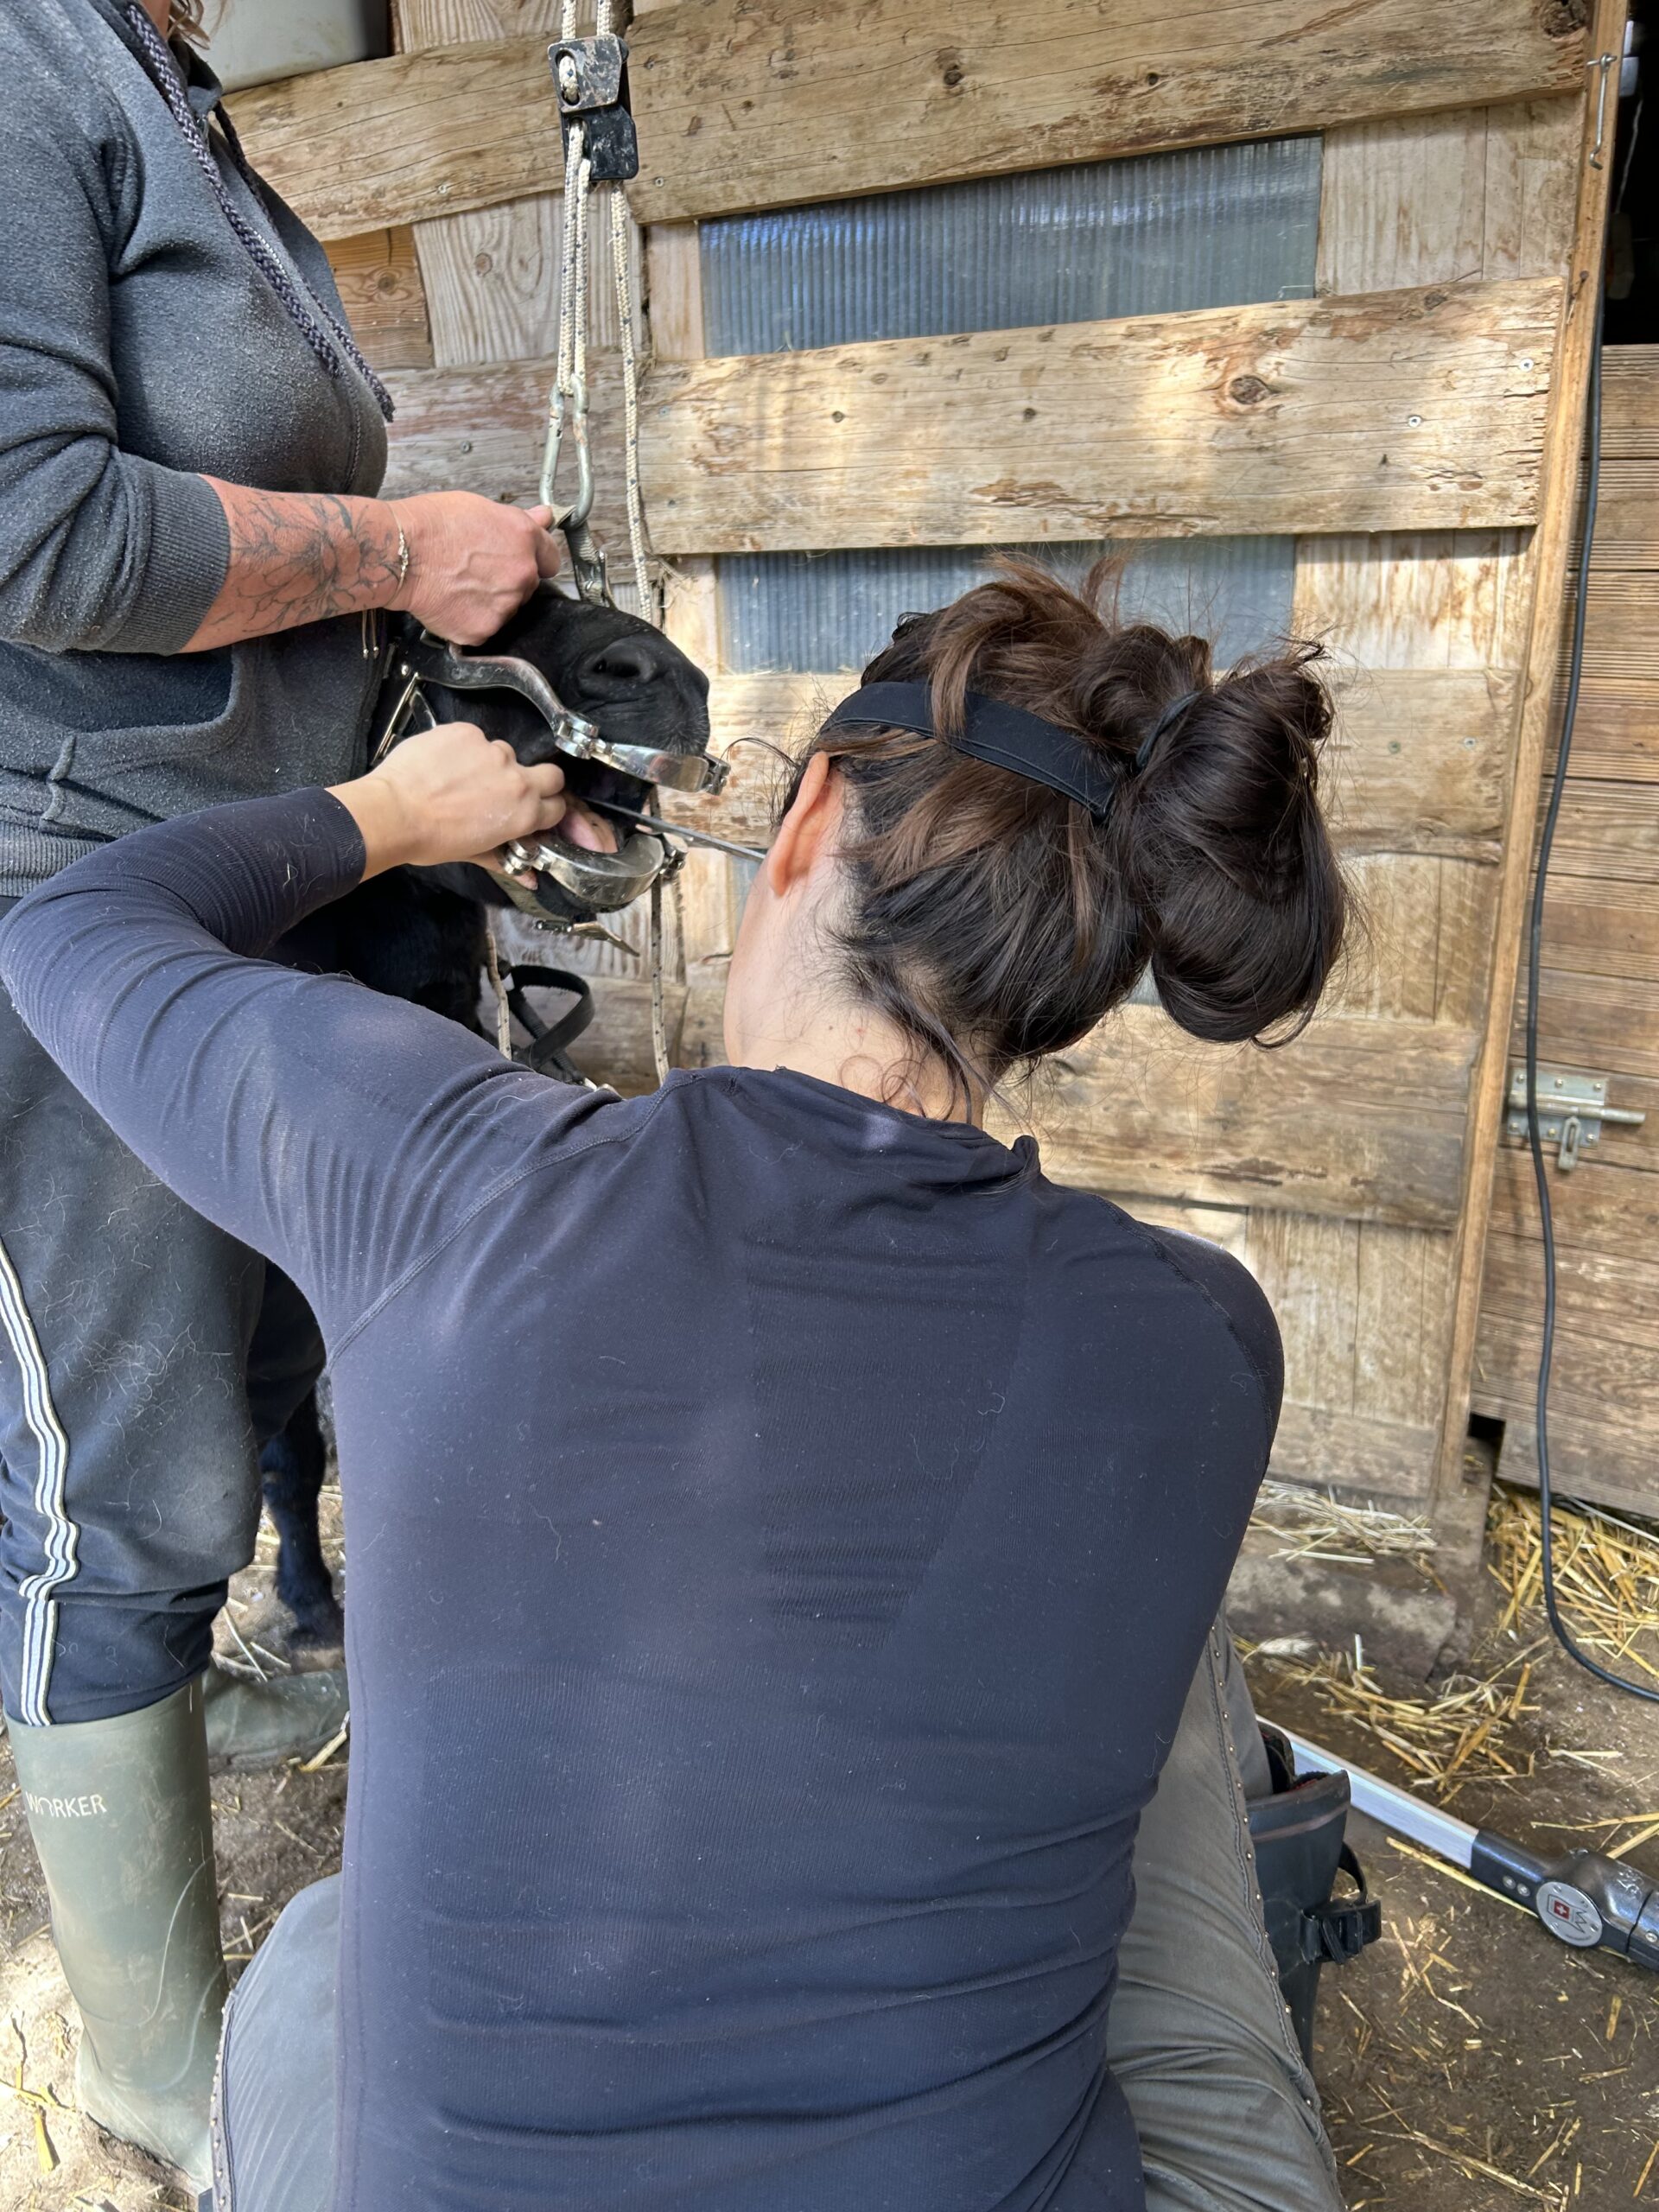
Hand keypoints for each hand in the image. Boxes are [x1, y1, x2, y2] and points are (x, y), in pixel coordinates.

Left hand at [329, 723, 566, 877]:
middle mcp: (517, 779)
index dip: (546, 808)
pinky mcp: (468, 732)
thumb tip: (529, 879)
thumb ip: (506, 860)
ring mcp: (492, 751)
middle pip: (552, 774)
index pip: (558, 805)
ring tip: (461, 778)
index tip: (532, 809)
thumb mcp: (473, 853)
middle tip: (510, 789)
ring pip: (506, 753)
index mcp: (524, 814)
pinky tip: (444, 764)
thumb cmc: (431, 839)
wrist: (392, 812)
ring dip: (493, 764)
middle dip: (540, 781)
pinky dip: (464, 749)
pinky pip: (476, 739)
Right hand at [388, 494, 562, 645]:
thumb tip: (543, 517)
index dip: (534, 559)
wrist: (401, 553)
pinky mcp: (484, 630)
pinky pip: (485, 628)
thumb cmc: (432, 525)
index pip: (550, 559)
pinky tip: (453, 601)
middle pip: (527, 586)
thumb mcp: (480, 508)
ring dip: (492, 601)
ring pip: (507, 608)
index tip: (521, 561)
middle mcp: (522, 574)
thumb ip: (518, 520)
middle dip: (508, 580)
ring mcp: (505, 606)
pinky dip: (471, 619)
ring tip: (460, 584)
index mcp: (524, 540)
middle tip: (476, 570)